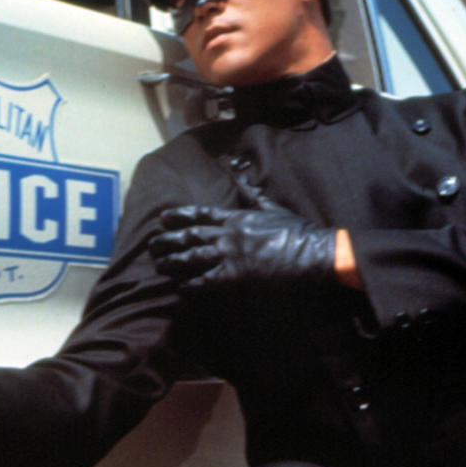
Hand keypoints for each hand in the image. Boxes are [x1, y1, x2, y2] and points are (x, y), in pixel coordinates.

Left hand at [148, 194, 335, 292]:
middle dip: (168, 240)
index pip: (201, 214)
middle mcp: (228, 234)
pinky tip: (180, 289)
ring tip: (158, 266)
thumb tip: (241, 177)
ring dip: (172, 262)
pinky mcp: (236, 276)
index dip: (179, 216)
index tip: (163, 217)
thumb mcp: (273, 207)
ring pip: (192, 257)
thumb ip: (253, 195)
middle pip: (190, 236)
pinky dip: (192, 285)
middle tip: (151, 245)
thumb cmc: (298, 231)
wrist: (313, 252)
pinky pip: (206, 281)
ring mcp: (230, 255)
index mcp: (237, 217)